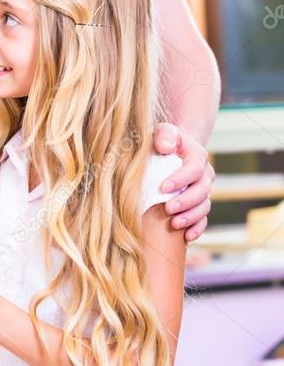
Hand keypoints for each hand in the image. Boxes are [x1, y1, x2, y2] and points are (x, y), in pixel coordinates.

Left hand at [153, 123, 213, 241]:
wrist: (170, 150)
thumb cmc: (163, 140)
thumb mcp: (163, 131)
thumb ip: (165, 135)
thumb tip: (166, 147)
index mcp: (197, 156)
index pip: (194, 169)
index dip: (180, 179)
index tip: (163, 188)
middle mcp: (205, 175)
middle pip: (202, 191)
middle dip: (186, 201)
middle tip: (168, 208)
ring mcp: (203, 191)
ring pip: (204, 207)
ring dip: (191, 217)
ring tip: (175, 223)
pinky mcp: (198, 204)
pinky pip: (203, 219)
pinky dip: (197, 228)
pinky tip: (187, 237)